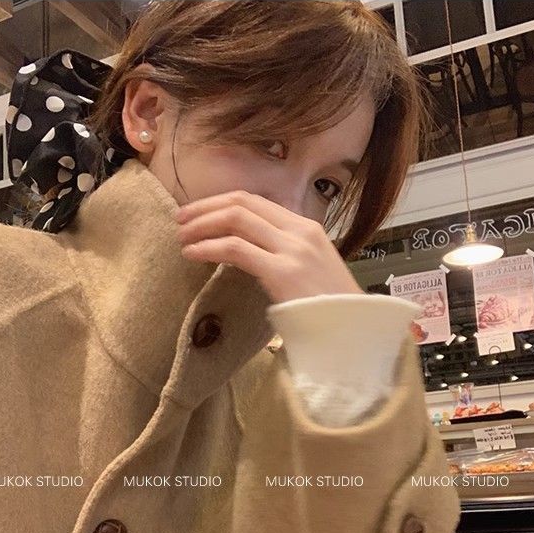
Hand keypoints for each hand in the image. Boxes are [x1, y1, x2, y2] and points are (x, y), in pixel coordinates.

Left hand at [174, 190, 364, 304]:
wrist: (353, 331)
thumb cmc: (329, 309)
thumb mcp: (309, 270)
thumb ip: (282, 254)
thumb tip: (247, 251)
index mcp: (307, 227)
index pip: (256, 201)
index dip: (221, 202)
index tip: (198, 211)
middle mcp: (300, 231)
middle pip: (242, 203)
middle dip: (205, 208)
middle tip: (180, 219)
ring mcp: (292, 250)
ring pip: (236, 220)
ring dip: (202, 225)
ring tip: (181, 237)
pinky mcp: (282, 272)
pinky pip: (235, 249)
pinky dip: (208, 247)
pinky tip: (192, 254)